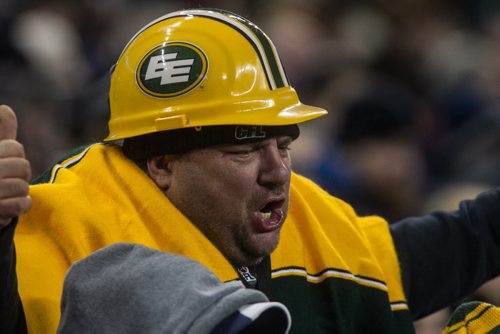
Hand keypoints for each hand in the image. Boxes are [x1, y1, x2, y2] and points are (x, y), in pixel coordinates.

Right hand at [0, 105, 31, 226]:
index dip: (15, 155)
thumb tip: (5, 109)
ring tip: (5, 193)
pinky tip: (8, 205)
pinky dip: (19, 206)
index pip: (15, 147)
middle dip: (20, 174)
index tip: (3, 161)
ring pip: (23, 187)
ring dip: (19, 192)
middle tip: (7, 179)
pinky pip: (22, 204)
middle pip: (22, 166)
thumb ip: (0, 132)